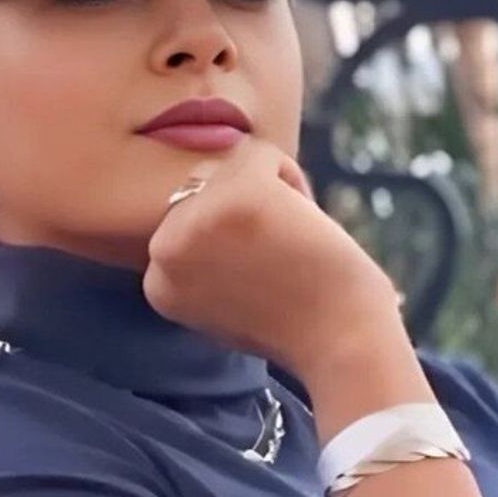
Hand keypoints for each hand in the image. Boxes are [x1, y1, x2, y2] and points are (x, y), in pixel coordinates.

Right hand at [143, 138, 399, 376]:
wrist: (341, 342)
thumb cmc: (298, 324)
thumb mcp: (224, 301)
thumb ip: (201, 261)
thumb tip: (203, 195)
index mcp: (157, 281)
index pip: (185, 219)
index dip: (231, 238)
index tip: (258, 278)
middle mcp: (164, 250)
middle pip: (202, 187)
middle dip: (246, 209)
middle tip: (279, 257)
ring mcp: (197, 218)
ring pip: (230, 166)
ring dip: (271, 192)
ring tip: (291, 241)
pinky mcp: (240, 194)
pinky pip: (263, 154)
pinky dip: (294, 181)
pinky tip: (305, 223)